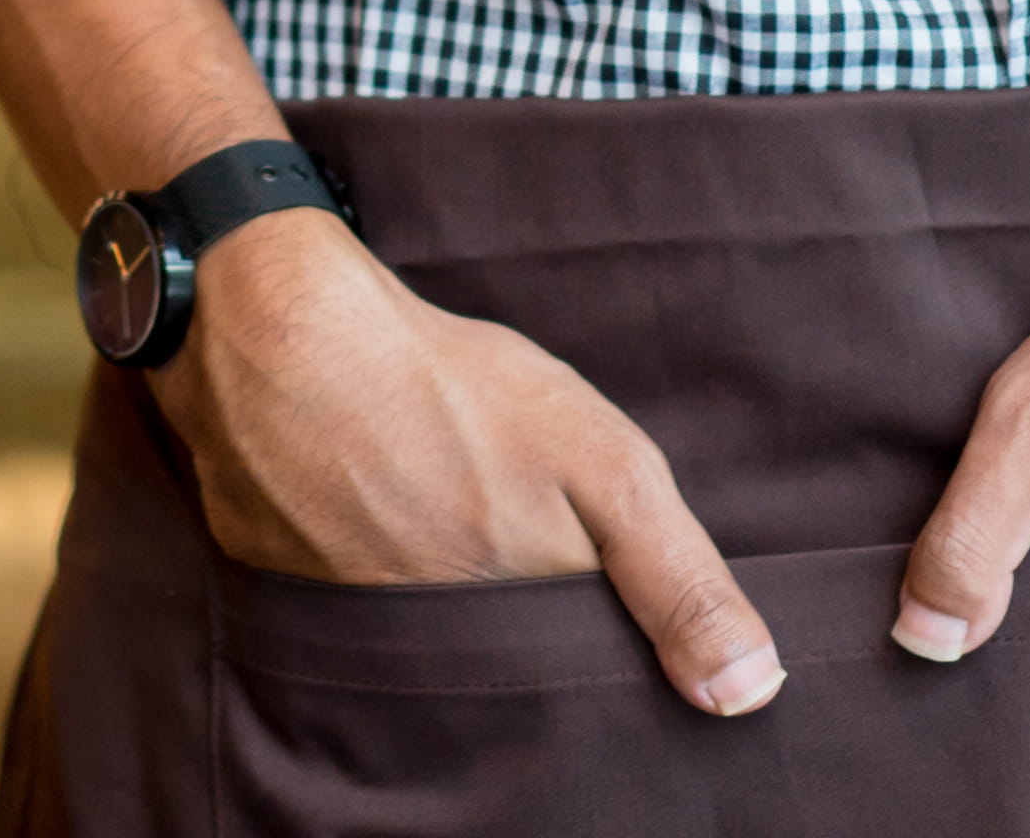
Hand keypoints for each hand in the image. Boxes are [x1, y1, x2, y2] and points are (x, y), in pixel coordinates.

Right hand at [155, 209, 787, 714]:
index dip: (596, 643)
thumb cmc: (452, 391)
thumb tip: (751, 697)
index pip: (575, 682)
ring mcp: (346, 624)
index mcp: (516, 636)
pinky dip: (358, 556)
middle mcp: (431, 654)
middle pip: (498, 663)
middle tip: (513, 533)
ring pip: (421, 633)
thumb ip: (680, 581)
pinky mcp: (278, 582)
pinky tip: (369, 498)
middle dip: (521, 621)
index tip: (604, 602)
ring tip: (441, 505)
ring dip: (437, 586)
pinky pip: (338, 596)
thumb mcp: (605, 466)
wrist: (278, 332)